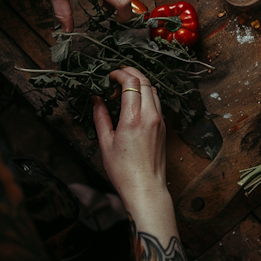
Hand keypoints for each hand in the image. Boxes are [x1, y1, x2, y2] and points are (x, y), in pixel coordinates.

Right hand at [92, 67, 166, 205]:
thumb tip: (96, 100)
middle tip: (117, 75)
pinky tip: (134, 103)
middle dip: (131, 73)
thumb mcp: (105, 143)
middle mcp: (151, 115)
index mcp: (134, 118)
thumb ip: (100, 117)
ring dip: (140, 84)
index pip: (132, 82)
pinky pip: (157, 102)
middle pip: (145, 81)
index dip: (120, 73)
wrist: (146, 187)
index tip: (110, 75)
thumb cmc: (124, 170)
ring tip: (123, 90)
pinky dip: (146, 95)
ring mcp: (160, 120)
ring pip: (153, 91)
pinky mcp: (164, 127)